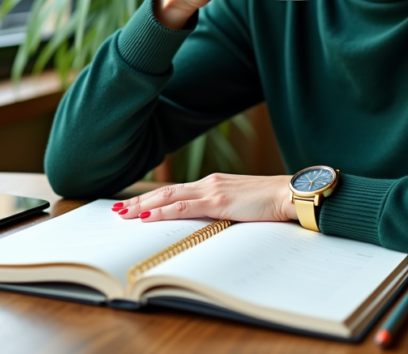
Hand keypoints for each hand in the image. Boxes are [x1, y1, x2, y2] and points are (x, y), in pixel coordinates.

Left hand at [111, 173, 298, 222]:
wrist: (290, 193)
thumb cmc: (271, 202)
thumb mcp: (241, 206)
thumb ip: (223, 210)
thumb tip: (209, 224)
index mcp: (213, 184)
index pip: (175, 191)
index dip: (153, 198)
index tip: (134, 205)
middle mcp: (208, 183)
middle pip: (165, 192)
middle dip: (139, 202)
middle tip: (117, 211)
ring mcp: (212, 190)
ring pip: (168, 197)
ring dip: (143, 206)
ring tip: (123, 214)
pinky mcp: (218, 201)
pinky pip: (184, 207)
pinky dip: (163, 211)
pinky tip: (148, 217)